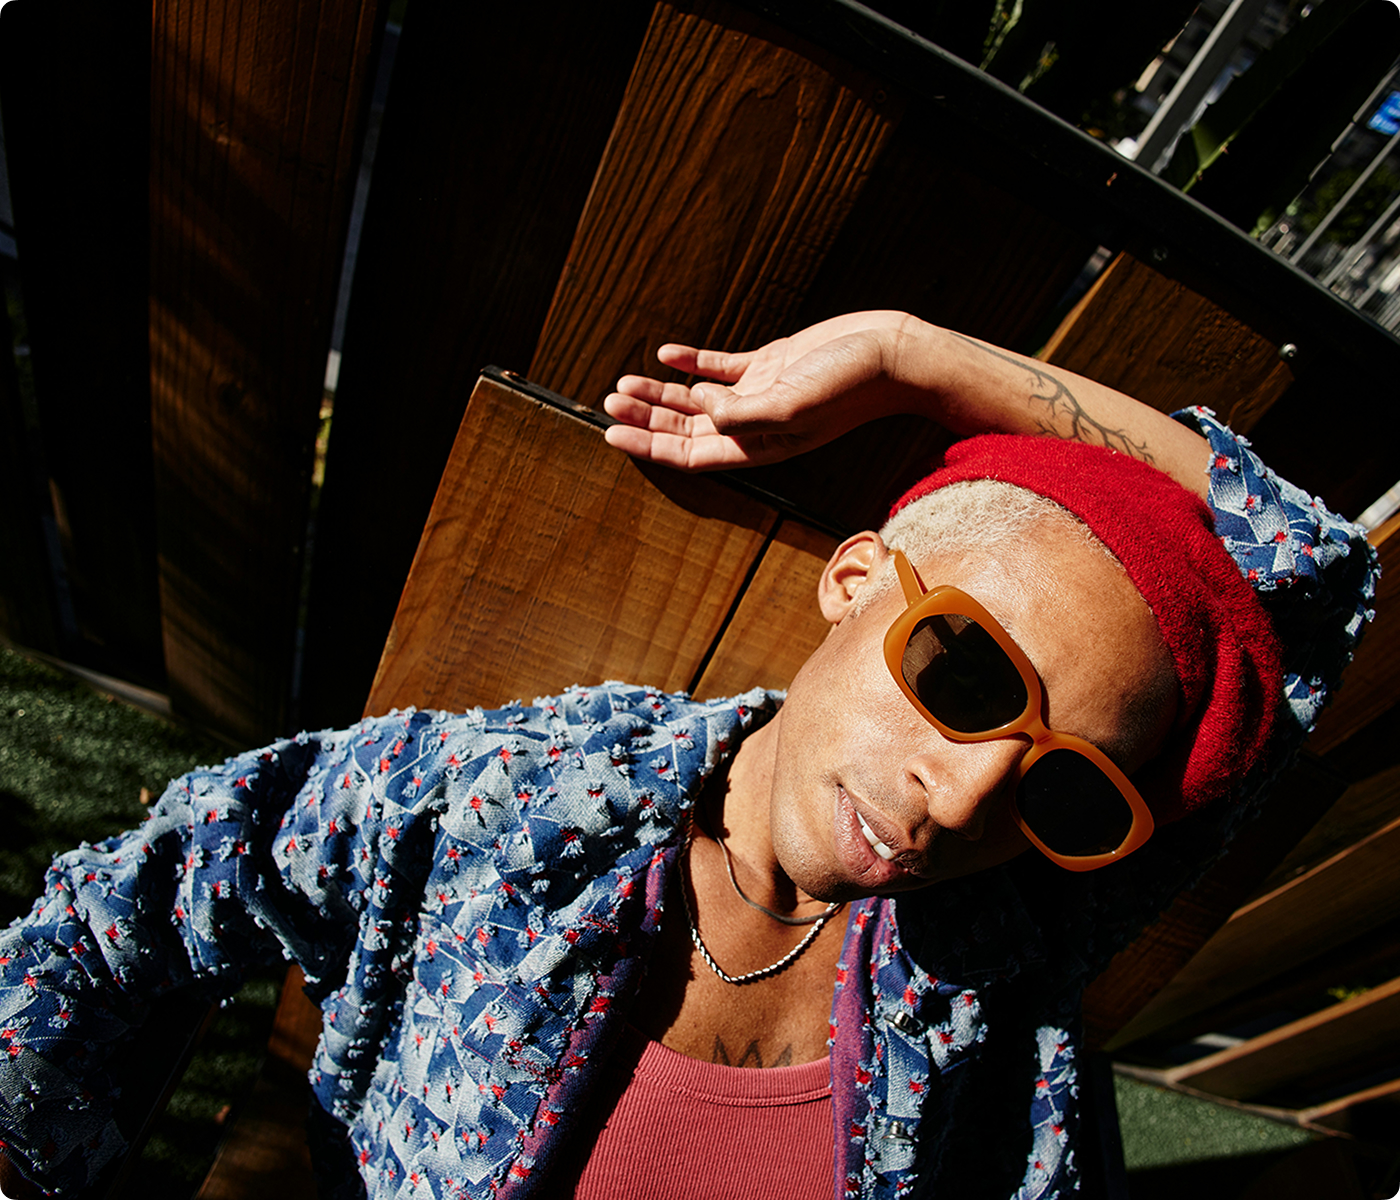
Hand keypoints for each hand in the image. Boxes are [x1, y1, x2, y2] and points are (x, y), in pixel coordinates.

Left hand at [602, 312, 924, 470]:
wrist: (893, 352)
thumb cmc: (851, 387)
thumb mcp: (792, 406)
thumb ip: (742, 414)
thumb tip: (700, 407)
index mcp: (759, 445)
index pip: (690, 453)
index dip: (647, 447)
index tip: (610, 436)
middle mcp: (755, 424)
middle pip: (685, 428)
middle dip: (644, 419)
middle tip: (607, 403)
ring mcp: (761, 393)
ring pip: (696, 399)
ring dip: (660, 393)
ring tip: (623, 384)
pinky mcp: (771, 364)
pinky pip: (720, 367)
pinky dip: (691, 363)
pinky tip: (666, 354)